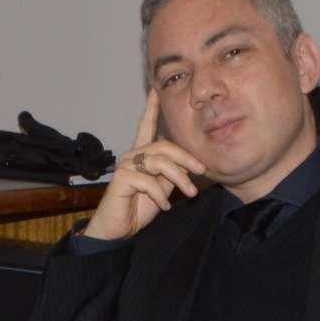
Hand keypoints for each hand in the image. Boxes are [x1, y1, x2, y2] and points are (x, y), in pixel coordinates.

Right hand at [82, 89, 205, 240]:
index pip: (146, 126)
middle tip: (202, 170)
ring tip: (190, 193)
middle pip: (164, 145)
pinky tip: (164, 206)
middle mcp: (131, 155)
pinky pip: (148, 181)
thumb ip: (171, 173)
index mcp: (141, 155)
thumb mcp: (161, 189)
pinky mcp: (121, 179)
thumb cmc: (138, 208)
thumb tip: (189, 165)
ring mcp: (124, 165)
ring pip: (159, 161)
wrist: (117, 231)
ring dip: (179, 178)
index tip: (156, 89)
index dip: (151, 108)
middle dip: (186, 157)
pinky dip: (160, 195)